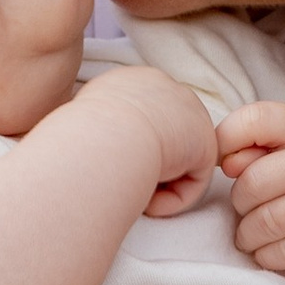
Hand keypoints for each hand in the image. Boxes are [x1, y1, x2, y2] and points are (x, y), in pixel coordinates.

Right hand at [67, 65, 218, 216]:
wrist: (103, 140)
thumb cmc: (78, 140)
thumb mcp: (80, 125)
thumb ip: (101, 131)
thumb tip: (104, 153)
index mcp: (131, 81)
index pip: (142, 119)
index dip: (128, 150)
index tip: (109, 171)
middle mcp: (164, 87)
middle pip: (165, 138)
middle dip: (148, 167)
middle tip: (123, 187)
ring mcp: (190, 110)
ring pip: (179, 162)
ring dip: (157, 186)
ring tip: (131, 195)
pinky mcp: (206, 142)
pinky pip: (193, 182)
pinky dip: (172, 201)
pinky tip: (149, 203)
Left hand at [214, 102, 284, 284]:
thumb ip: (259, 145)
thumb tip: (225, 162)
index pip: (257, 119)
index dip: (226, 139)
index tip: (226, 162)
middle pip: (254, 182)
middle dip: (239, 202)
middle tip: (245, 209)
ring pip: (266, 222)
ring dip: (247, 235)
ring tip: (250, 235)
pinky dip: (266, 255)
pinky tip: (268, 250)